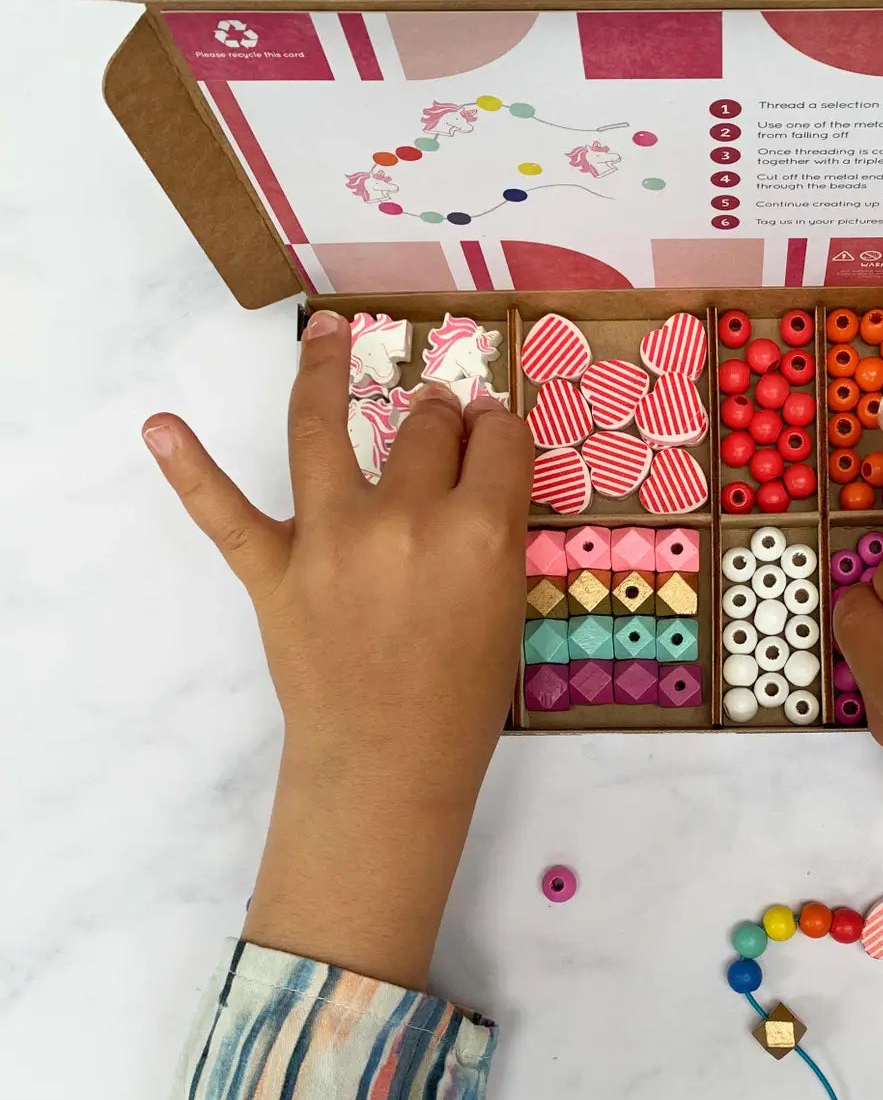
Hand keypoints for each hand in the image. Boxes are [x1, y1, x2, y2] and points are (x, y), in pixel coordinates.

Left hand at [142, 309, 531, 986]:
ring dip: (323, 373)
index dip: (499, 430)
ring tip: (325, 334)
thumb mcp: (506, 607)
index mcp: (480, 533)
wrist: (391, 766)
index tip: (492, 431)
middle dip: (439, 415)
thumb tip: (470, 474)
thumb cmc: (465, 698)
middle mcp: (406, 520)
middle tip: (440, 420)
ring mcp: (331, 541)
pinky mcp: (274, 571)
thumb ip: (491, 536)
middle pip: (424, 429)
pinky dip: (189, 469)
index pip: (498, 443)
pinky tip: (159, 425)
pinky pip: (226, 512)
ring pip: (323, 431)